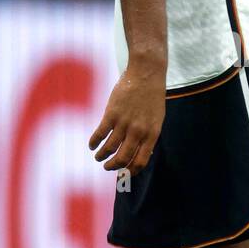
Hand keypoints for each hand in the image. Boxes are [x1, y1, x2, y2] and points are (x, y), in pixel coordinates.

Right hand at [88, 55, 165, 174]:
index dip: (130, 170)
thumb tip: (141, 153)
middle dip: (113, 166)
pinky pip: (100, 134)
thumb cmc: (152, 96)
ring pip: (109, 148)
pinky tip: (91, 145)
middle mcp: (138, 132)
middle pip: (123, 158)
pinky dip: (94, 142)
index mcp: (152, 134)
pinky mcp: (111, 114)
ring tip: (98, 157)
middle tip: (107, 167)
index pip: (140, 161)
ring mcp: (124, 123)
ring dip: (102, 156)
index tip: (124, 173)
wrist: (146, 74)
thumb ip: (148, 135)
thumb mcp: (157, 118)